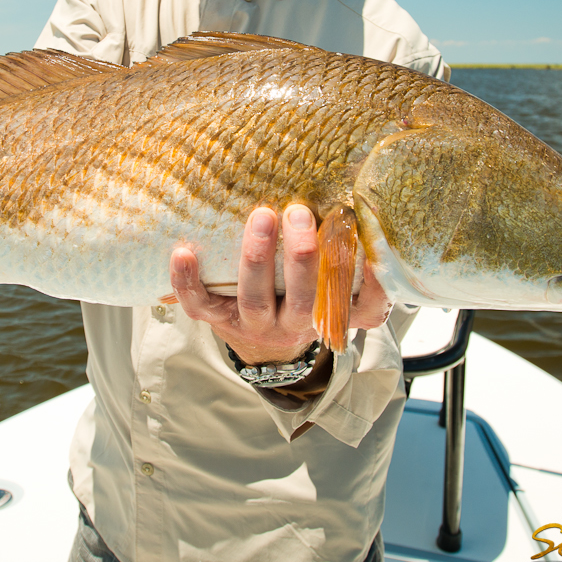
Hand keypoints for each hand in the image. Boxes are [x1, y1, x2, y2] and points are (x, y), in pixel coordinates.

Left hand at [170, 205, 394, 364]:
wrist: (264, 348)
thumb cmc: (303, 305)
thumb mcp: (338, 301)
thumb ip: (363, 280)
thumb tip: (378, 234)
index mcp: (325, 317)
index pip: (358, 310)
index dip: (369, 287)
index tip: (371, 253)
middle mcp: (289, 326)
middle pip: (300, 298)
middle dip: (301, 257)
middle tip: (299, 213)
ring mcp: (250, 324)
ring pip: (253, 299)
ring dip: (255, 258)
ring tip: (260, 217)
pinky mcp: (215, 319)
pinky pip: (198, 305)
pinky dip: (186, 280)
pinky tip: (183, 251)